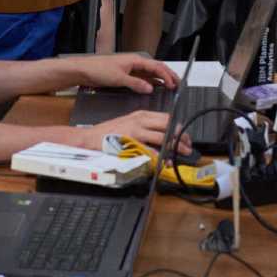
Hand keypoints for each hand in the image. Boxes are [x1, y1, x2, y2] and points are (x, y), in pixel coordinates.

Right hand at [67, 113, 191, 153]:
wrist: (89, 138)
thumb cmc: (108, 133)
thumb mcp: (129, 124)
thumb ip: (145, 128)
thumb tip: (161, 136)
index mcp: (141, 115)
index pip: (166, 118)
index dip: (178, 127)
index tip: (185, 136)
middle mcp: (140, 120)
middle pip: (168, 125)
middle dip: (180, 137)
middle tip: (187, 147)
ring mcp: (135, 131)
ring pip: (161, 137)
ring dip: (173, 147)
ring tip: (179, 154)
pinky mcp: (130, 142)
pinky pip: (149, 150)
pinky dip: (158, 156)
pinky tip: (163, 161)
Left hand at [82, 54, 178, 93]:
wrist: (83, 70)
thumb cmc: (99, 70)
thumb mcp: (118, 78)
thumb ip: (136, 83)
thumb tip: (151, 88)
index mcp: (135, 60)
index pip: (156, 67)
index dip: (167, 76)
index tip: (175, 84)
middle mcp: (135, 63)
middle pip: (156, 68)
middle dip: (168, 75)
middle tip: (179, 84)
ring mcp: (130, 69)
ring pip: (150, 73)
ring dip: (160, 79)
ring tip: (170, 86)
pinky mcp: (125, 75)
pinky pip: (142, 78)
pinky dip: (150, 82)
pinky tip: (154, 88)